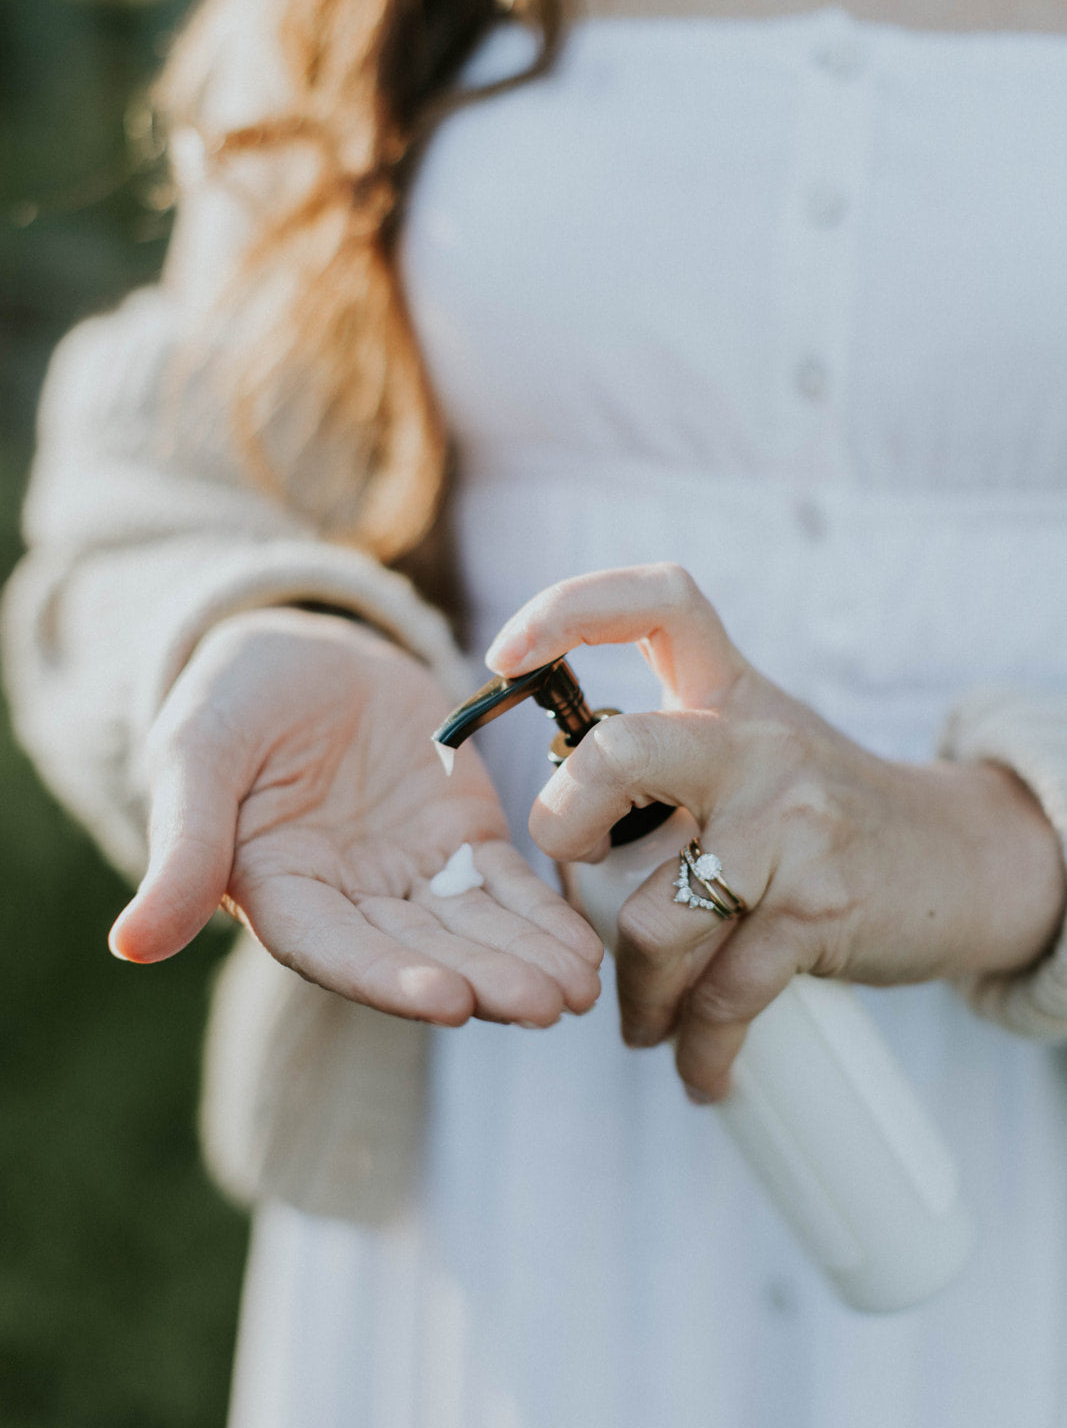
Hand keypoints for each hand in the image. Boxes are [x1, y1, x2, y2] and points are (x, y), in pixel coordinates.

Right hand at [110, 608, 601, 1025]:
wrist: (302, 653)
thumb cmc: (232, 699)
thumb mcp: (198, 753)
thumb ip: (183, 846)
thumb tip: (131, 946)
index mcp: (278, 893)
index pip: (335, 950)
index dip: (390, 977)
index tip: (450, 1001)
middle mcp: (349, 903)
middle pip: (420, 953)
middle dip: (483, 981)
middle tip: (547, 1005)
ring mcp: (410, 877)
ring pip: (473, 931)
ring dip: (525, 961)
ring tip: (579, 990)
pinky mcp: (462, 842)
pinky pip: (508, 887)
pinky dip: (544, 918)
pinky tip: (586, 948)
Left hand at [486, 565, 1065, 1095]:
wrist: (958, 857)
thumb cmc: (825, 809)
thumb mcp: (756, 747)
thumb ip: (667, 760)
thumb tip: (556, 836)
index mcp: (730, 693)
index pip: (658, 602)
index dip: (569, 608)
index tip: (504, 654)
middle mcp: (756, 744)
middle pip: (620, 754)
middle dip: (563, 824)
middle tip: (570, 868)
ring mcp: (792, 823)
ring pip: (657, 920)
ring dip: (637, 993)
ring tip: (642, 1022)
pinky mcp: (819, 905)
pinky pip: (724, 993)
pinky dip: (701, 1046)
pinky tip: (700, 1070)